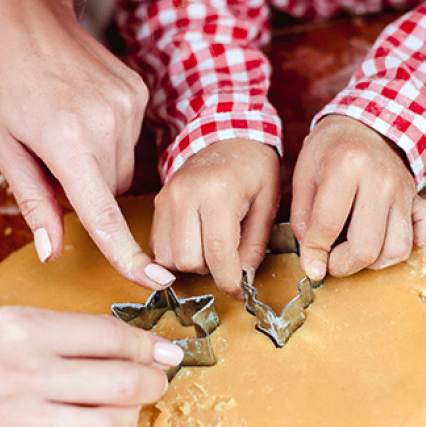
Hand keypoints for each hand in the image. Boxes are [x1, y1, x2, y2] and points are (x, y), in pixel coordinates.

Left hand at [0, 0, 171, 289]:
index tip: (153, 282)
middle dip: (85, 190)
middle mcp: (107, 124)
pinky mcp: (137, 91)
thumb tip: (53, 252)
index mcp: (67, 142)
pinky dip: (106, 139)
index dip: (127, 254)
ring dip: (96, 165)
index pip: (103, 214)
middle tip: (47, 159)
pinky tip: (79, 109)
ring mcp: (128, 104)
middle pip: (110, 191)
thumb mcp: (3, 144)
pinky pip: (128, 138)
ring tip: (60, 127)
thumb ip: (34, 201)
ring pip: (121, 166)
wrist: (22, 12)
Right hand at [0, 307, 182, 426]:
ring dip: (129, 419)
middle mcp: (27, 372)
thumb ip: (52, 335)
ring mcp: (13, 418)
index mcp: (27, 327)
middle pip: (124, 383)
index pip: (116, 337)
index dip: (152, 346)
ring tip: (129, 410)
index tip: (166, 349)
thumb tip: (108, 347)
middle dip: (154, 383)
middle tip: (158, 379)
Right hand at [152, 139, 279, 295]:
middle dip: (210, 270)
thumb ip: (256, 244)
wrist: (228, 136)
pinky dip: (176, 255)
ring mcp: (167, 198)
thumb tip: (243, 279)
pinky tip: (196, 242)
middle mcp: (186, 194)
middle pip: (188, 260)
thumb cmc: (254, 168)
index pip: (218, 253)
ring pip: (168, 258)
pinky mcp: (157, 203)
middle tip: (228, 258)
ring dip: (191, 264)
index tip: (239, 290)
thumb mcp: (268, 203)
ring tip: (211, 247)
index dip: (229, 280)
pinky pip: (158, 246)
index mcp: (218, 192)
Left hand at [290, 115, 425, 280]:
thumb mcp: (303, 176)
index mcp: (347, 166)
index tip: (311, 267)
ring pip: (398, 249)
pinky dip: (412, 246)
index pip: (328, 225)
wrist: (365, 126)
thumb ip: (304, 219)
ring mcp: (404, 189)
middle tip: (330, 261)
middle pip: (367, 247)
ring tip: (355, 250)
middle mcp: (381, 179)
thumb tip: (313, 260)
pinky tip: (388, 240)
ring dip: (374, 262)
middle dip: (343, 266)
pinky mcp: (419, 198)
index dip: (314, 253)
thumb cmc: (330, 151)